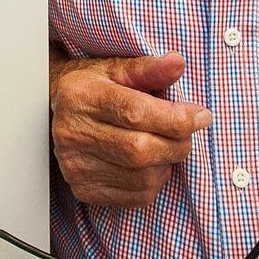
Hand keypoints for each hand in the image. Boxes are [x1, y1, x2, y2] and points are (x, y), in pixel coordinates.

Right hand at [49, 50, 211, 207]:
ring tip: (164, 144)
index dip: (175, 118)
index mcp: (81, 96)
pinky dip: (155, 181)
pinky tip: (150, 163)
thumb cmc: (92, 88)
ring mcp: (75, 166)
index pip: (135, 112)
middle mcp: (73, 133)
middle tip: (186, 132)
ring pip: (142, 177)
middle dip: (176, 143)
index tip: (201, 115)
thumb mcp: (116, 70)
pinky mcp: (84, 190)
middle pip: (140, 149)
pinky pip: (137, 196)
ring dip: (167, 163)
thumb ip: (148, 68)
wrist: (57, 112)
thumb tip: (177, 62)